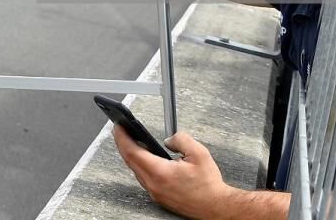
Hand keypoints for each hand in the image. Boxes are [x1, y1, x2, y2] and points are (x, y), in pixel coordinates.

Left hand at [113, 126, 234, 218]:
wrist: (217, 208)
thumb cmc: (209, 186)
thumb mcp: (199, 153)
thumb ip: (181, 139)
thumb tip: (168, 140)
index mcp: (160, 173)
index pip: (132, 152)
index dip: (122, 137)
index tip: (118, 126)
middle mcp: (154, 184)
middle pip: (130, 161)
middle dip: (124, 143)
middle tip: (122, 130)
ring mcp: (155, 192)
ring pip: (136, 170)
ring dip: (132, 154)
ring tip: (132, 141)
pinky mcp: (159, 197)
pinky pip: (144, 178)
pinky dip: (141, 165)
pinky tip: (145, 158)